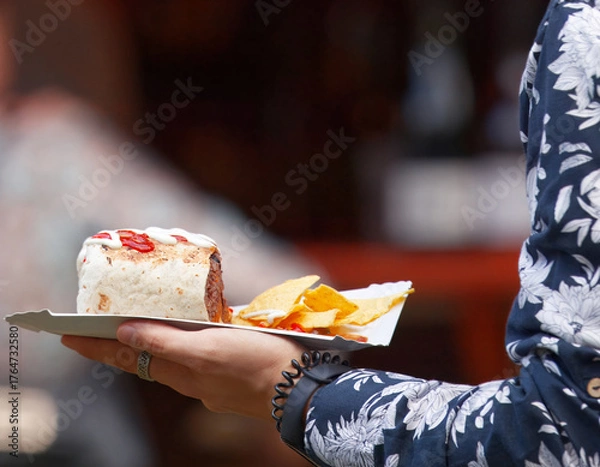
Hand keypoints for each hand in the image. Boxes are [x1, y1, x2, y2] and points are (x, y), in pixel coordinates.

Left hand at [61, 321, 305, 420]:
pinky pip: (190, 360)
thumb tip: (124, 331)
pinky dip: (175, 347)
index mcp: (180, 371)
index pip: (127, 357)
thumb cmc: (254, 363)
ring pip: (165, 361)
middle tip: (88, 333)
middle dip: (112, 347)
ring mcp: (207, 380)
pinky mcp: (225, 376)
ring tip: (127, 333)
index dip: (96, 346)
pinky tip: (183, 338)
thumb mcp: (208, 349)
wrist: (297, 390)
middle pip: (141, 360)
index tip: (66, 335)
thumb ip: (167, 341)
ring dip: (142, 347)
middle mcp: (188, 379)